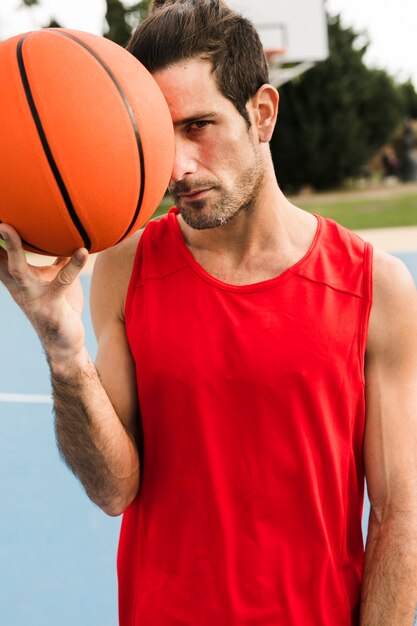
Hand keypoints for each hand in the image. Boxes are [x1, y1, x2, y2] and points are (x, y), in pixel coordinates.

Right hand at [0, 224, 88, 367]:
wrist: (64, 342)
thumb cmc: (58, 304)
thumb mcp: (54, 277)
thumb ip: (56, 257)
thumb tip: (64, 231)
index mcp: (16, 276)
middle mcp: (19, 285)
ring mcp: (33, 295)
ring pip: (18, 269)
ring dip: (12, 248)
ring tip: (6, 227)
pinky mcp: (52, 305)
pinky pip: (62, 281)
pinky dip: (74, 265)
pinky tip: (83, 251)